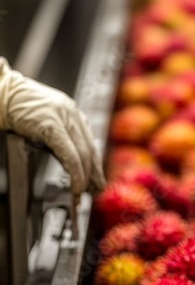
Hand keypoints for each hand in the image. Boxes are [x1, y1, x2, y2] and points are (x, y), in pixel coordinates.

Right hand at [0, 58, 104, 197]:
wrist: (3, 93)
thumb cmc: (19, 108)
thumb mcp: (47, 120)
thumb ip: (61, 136)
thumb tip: (71, 162)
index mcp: (73, 113)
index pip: (91, 143)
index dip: (95, 165)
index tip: (96, 180)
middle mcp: (73, 114)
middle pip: (90, 150)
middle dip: (93, 174)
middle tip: (93, 191)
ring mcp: (64, 118)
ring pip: (83, 154)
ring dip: (84, 177)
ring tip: (82, 191)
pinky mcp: (51, 125)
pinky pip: (69, 154)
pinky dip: (75, 172)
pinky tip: (75, 184)